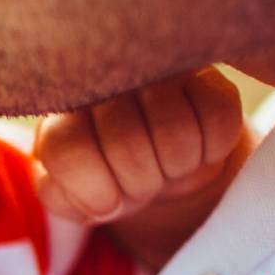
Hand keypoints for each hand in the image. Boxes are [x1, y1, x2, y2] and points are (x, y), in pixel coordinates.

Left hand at [32, 67, 245, 224]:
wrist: (156, 163)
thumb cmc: (104, 176)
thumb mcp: (70, 194)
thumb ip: (56, 194)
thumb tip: (76, 189)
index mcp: (62, 106)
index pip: (67, 147)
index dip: (93, 190)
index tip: (108, 203)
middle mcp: (107, 76)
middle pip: (126, 143)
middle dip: (138, 184)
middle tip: (142, 183)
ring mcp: (160, 71)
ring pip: (176, 132)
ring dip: (175, 168)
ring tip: (167, 166)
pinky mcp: (210, 75)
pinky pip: (218, 119)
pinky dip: (211, 151)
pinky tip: (197, 149)